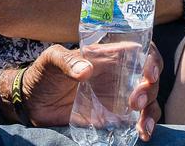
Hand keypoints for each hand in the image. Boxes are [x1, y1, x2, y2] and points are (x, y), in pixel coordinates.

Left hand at [15, 44, 162, 141]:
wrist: (33, 102)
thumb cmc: (44, 73)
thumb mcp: (51, 60)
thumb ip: (66, 61)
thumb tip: (86, 71)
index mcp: (108, 57)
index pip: (141, 50)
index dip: (151, 59)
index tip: (147, 73)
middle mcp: (119, 75)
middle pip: (150, 77)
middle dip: (151, 88)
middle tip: (135, 101)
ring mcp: (119, 97)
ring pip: (150, 100)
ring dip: (151, 109)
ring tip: (142, 120)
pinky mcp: (114, 117)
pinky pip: (138, 120)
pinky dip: (146, 125)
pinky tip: (144, 133)